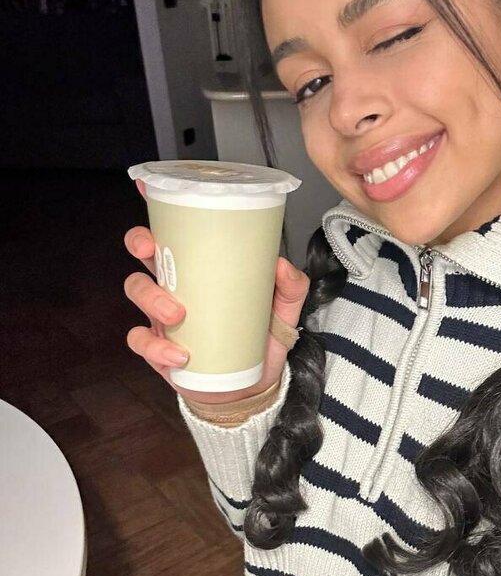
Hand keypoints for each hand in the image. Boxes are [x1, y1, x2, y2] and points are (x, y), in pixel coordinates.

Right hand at [123, 177, 310, 405]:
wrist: (249, 389)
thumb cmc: (258, 340)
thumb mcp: (283, 310)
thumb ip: (290, 287)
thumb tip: (281, 265)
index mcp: (201, 268)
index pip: (176, 232)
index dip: (157, 207)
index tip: (147, 185)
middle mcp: (176, 286)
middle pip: (144, 255)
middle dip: (141, 244)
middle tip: (152, 250)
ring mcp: (162, 317)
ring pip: (136, 291)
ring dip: (151, 297)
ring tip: (178, 314)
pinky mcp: (158, 350)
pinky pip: (142, 342)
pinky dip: (156, 347)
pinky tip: (180, 355)